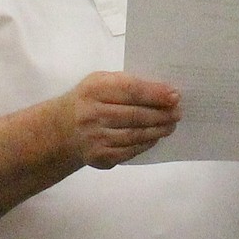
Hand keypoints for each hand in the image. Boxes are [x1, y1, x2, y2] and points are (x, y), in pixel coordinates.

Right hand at [66, 72, 181, 168]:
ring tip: (171, 125)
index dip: (155, 94)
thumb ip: (126, 83)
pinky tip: (155, 137)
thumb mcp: (100, 82)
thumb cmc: (89, 100)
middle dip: (162, 114)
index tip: (175, 96)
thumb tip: (162, 91)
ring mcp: (95, 138)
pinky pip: (130, 151)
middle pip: (136, 115)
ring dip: (158, 130)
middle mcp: (92, 114)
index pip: (130, 90)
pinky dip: (146, 143)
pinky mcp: (99, 156)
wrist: (61, 129)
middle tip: (178, 112)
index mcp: (94, 90)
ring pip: (135, 135)